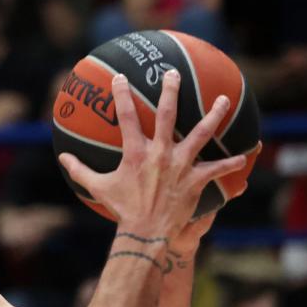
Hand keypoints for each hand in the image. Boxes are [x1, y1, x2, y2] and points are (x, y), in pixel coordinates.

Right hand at [58, 71, 247, 240]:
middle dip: (170, 91)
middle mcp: (160, 153)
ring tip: (224, 100)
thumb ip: (79, 170)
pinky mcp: (195, 180)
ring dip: (214, 115)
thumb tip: (61, 157)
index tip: (120, 77)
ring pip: (200, 133)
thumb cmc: (122, 208)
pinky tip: (244, 155)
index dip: (121, 94)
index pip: (126, 116)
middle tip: (173, 74)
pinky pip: (217, 168)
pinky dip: (231, 163)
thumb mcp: (98, 187)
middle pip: (166, 114)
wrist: (146, 232)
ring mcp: (180, 165)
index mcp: (135, 152)